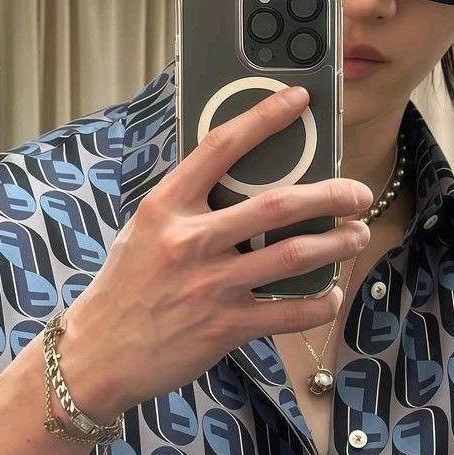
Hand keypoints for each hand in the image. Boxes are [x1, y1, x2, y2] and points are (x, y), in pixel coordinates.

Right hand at [61, 86, 371, 418]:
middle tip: (357, 192)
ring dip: (337, 244)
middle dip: (330, 195)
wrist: (96, 354)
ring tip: (357, 235)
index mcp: (166, 207)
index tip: (299, 100)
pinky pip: (289, 312)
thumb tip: (243, 183)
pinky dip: (319, 302)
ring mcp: (210, 286)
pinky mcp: (225, 327)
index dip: (264, 118)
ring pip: (293, 256)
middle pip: (276, 206)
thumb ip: (188, 207)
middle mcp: (190, 241)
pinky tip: (330, 294)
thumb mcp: (144, 231)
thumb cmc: (124, 288)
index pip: (221, 148)